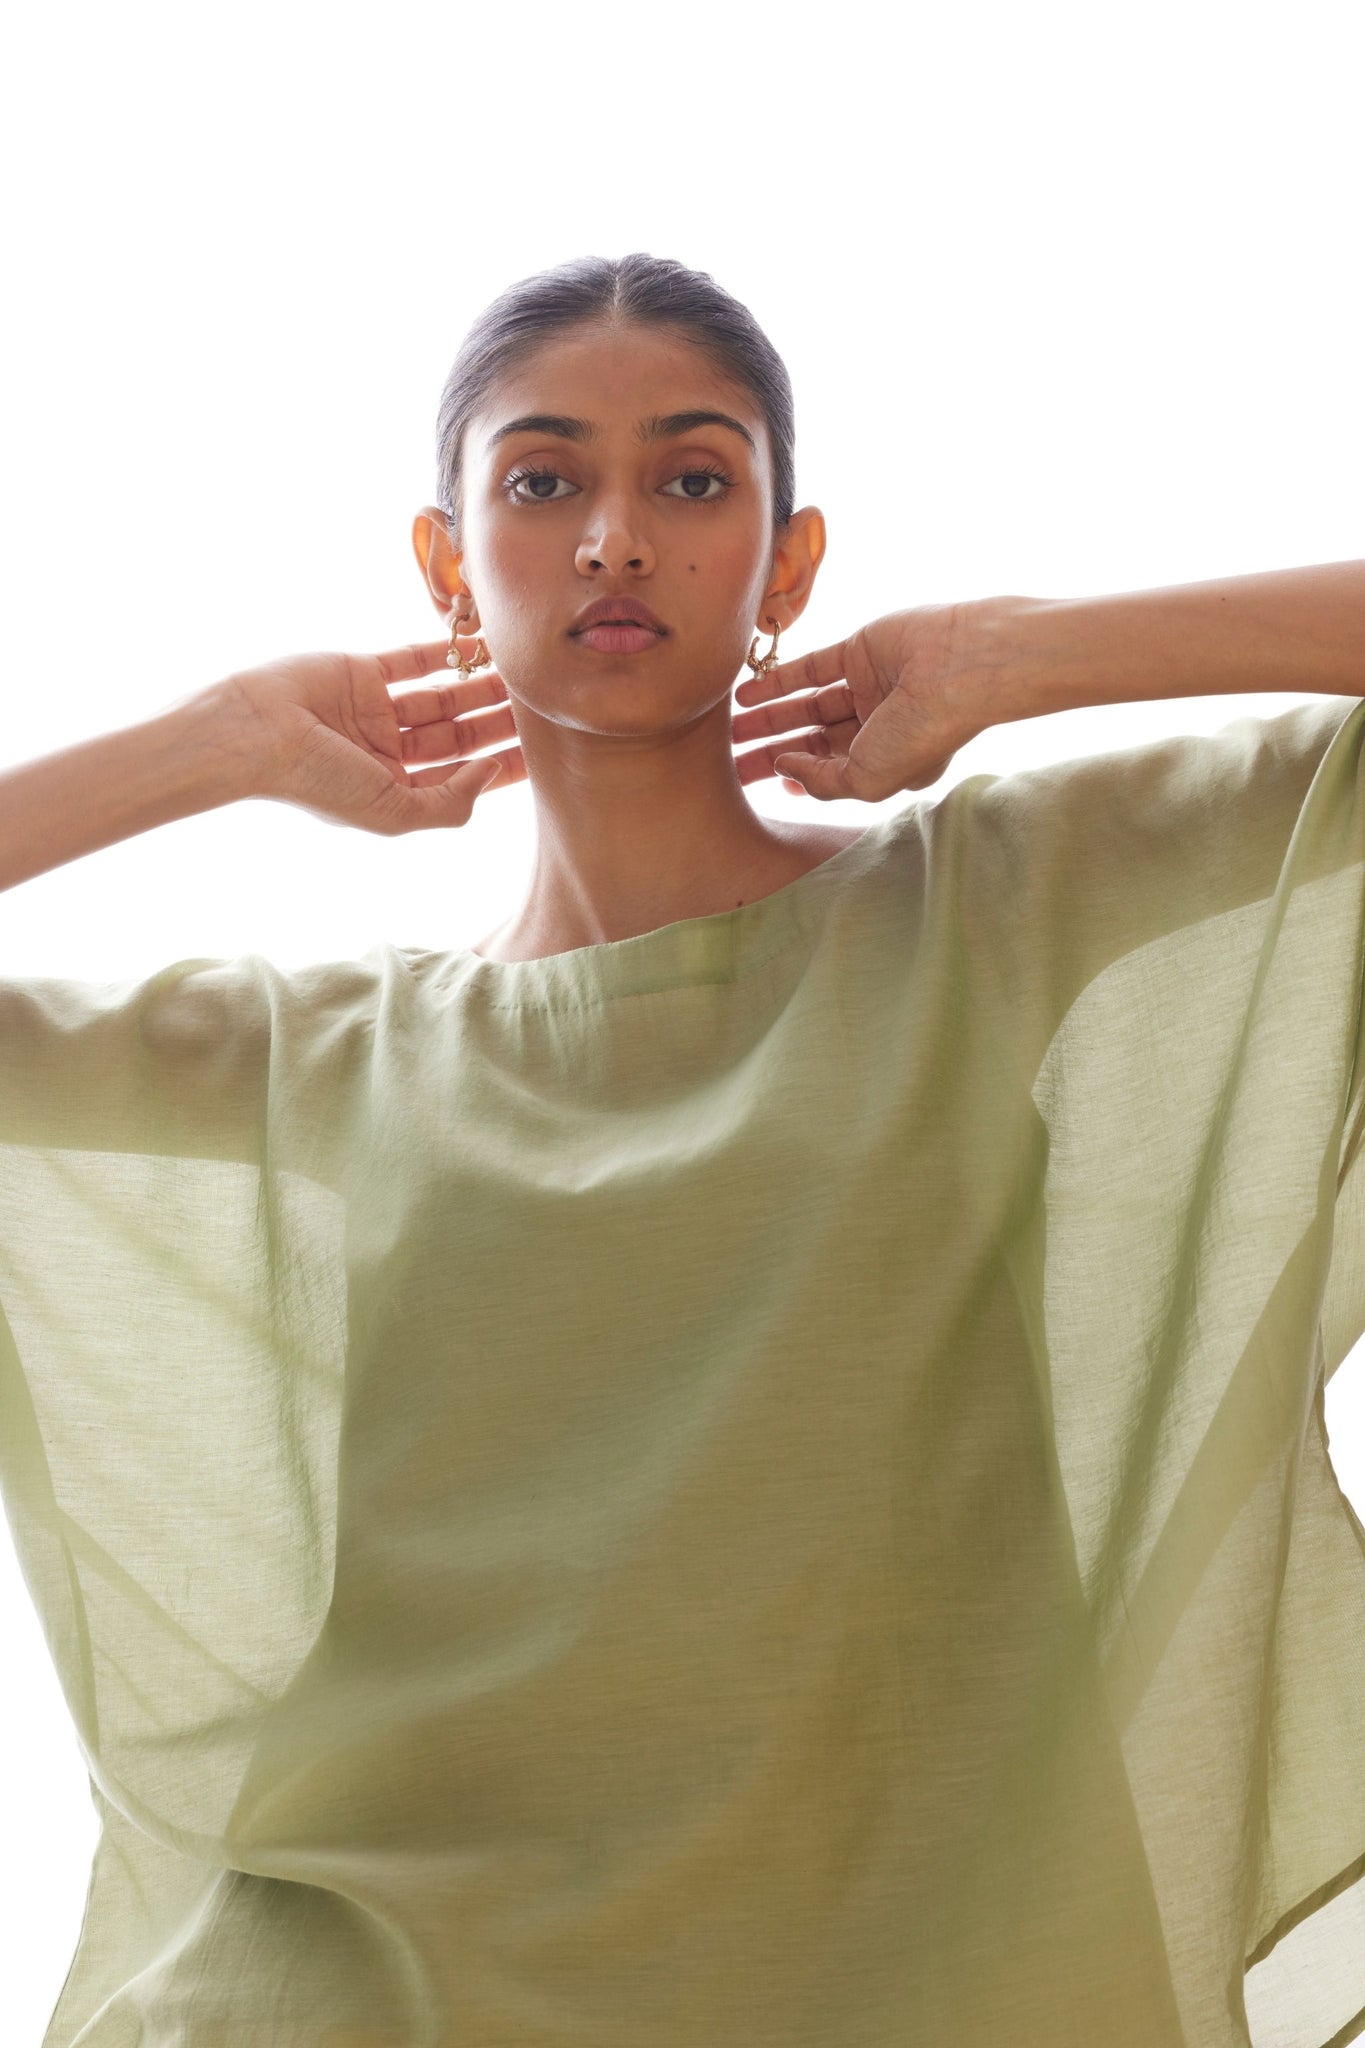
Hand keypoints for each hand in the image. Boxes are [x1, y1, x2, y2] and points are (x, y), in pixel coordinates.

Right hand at [217, 631, 521, 834]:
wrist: (252, 733)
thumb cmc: (317, 784)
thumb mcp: (393, 813)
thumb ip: (449, 802)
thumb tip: (491, 773)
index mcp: (395, 791)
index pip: (462, 778)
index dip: (505, 767)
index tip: (549, 753)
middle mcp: (388, 752)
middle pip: (460, 736)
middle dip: (500, 722)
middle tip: (546, 704)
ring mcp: (374, 710)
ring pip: (443, 697)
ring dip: (481, 685)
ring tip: (525, 671)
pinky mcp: (360, 672)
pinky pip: (412, 660)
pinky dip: (445, 651)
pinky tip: (484, 643)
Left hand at [731, 602, 980, 801]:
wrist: (956, 669)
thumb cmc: (920, 733)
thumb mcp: (866, 779)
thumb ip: (822, 780)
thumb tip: (784, 768)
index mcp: (888, 762)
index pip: (831, 773)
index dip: (793, 778)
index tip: (755, 784)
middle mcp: (878, 726)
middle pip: (812, 741)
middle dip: (770, 752)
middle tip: (726, 761)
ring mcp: (868, 687)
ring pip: (806, 706)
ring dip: (768, 717)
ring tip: (727, 729)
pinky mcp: (859, 651)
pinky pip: (810, 669)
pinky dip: (777, 681)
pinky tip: (744, 696)